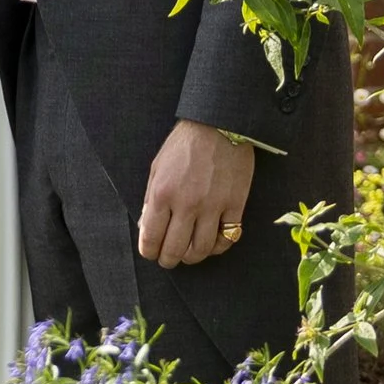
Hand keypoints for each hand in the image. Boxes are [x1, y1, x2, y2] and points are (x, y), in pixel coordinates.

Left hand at [136, 119, 253, 270]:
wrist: (219, 124)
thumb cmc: (185, 144)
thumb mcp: (157, 168)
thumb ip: (151, 199)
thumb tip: (147, 228)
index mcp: (162, 193)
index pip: (151, 238)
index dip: (149, 252)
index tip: (152, 253)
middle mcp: (186, 204)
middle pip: (175, 250)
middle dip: (168, 260)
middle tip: (169, 259)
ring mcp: (213, 206)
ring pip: (202, 249)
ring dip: (193, 257)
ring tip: (190, 254)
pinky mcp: (235, 204)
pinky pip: (228, 238)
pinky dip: (219, 247)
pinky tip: (212, 243)